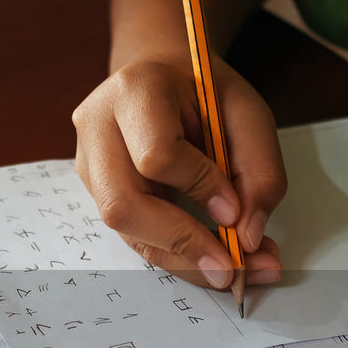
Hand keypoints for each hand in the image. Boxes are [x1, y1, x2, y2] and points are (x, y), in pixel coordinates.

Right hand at [71, 56, 285, 288]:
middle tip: (232, 268)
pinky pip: (132, 235)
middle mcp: (97, 128)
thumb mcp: (247, 115)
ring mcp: (87, 163)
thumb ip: (259, 171)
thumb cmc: (204, 92)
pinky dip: (175, 254)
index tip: (235, 209)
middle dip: (181, 242)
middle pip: (122, 204)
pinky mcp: (94, 192)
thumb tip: (246, 237)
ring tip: (232, 270)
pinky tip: (209, 260)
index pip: (156, 155)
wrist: (162, 77)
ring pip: (125, 229)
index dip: (198, 187)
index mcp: (134, 91)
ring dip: (181, 258)